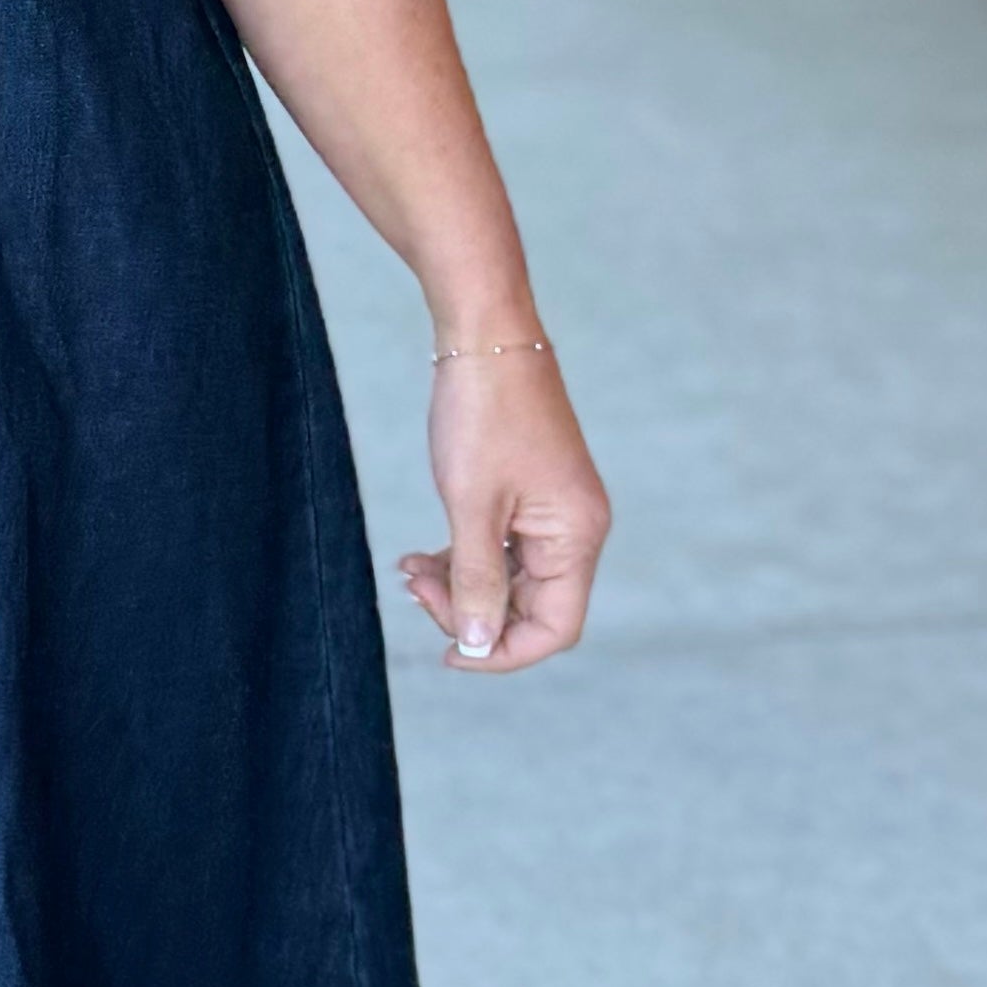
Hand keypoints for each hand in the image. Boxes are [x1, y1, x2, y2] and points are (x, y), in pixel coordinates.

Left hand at [397, 341, 606, 673]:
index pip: (553, 628)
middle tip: (415, 588)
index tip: (448, 650)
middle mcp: (576, 530)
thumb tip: (478, 644)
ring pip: (509, 580)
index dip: (501, 650)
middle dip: (469, 609)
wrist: (483, 335)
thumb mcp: (471, 506)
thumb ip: (477, 580)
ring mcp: (553, 512)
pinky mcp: (529, 496)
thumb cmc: (483, 413)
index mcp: (577, 536)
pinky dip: (464, 557)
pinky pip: (501, 549)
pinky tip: (422, 556)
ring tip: (410, 571)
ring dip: (460, 584)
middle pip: (529, 608)